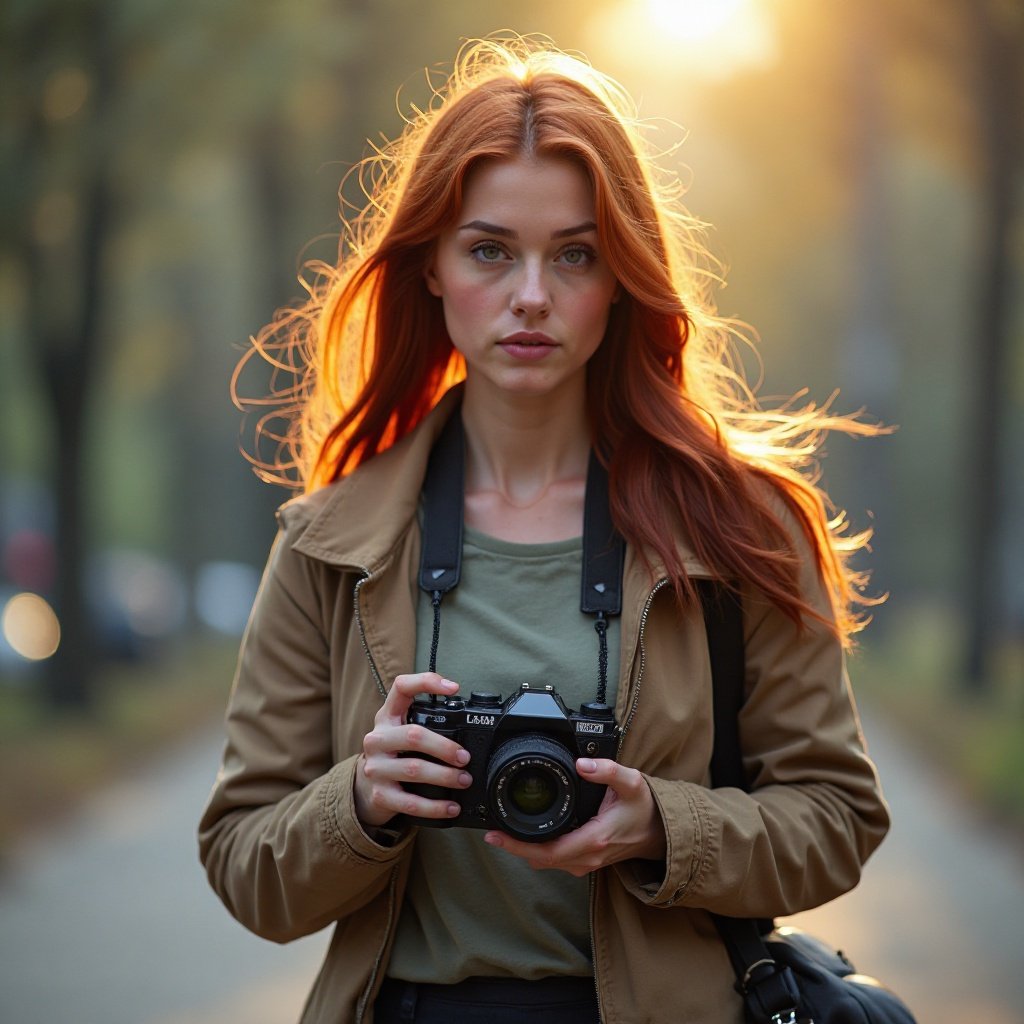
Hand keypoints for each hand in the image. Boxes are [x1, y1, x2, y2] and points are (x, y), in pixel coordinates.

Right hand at [354, 672, 471, 828]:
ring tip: (464, 780)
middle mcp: (378, 739)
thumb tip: (472, 727)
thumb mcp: (402, 731)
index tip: (454, 688)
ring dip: (445, 776)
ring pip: (414, 770)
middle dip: (445, 747)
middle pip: (413, 735)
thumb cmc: (394, 754)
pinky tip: (451, 807)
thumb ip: (426, 723)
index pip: (401, 687)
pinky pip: (410, 803)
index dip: (426, 682)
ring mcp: (376, 768)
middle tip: (465, 757)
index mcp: (387, 717)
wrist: (364, 789)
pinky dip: (435, 807)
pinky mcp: (380, 795)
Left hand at [482, 759, 665, 875]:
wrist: (664, 832)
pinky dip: (540, 851)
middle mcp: (588, 856)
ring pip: (547, 862)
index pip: (547, 851)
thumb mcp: (632, 782)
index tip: (496, 835)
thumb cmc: (647, 809)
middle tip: (493, 831)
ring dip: (526, 851)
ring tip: (506, 832)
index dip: (517, 846)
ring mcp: (588, 862)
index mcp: (594, 839)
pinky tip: (530, 835)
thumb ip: (608, 770)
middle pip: (540, 860)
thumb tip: (583, 762)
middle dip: (514, 848)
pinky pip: (557, 860)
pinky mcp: (588, 861)